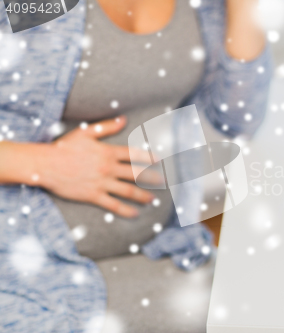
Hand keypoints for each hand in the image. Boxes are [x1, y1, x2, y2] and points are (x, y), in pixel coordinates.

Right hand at [35, 116, 154, 216]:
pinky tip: (136, 213)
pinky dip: (126, 210)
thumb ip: (107, 126)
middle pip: (136, 174)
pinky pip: (114, 205)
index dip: (149, 157)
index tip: (160, 160)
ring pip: (129, 191)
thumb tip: (124, 119)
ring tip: (152, 199)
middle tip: (163, 182)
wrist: (45, 164)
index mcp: (108, 152)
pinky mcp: (93, 195)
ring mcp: (102, 182)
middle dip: (152, 178)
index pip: (134, 154)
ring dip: (143, 195)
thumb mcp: (86, 132)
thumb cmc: (64, 147)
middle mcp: (108, 168)